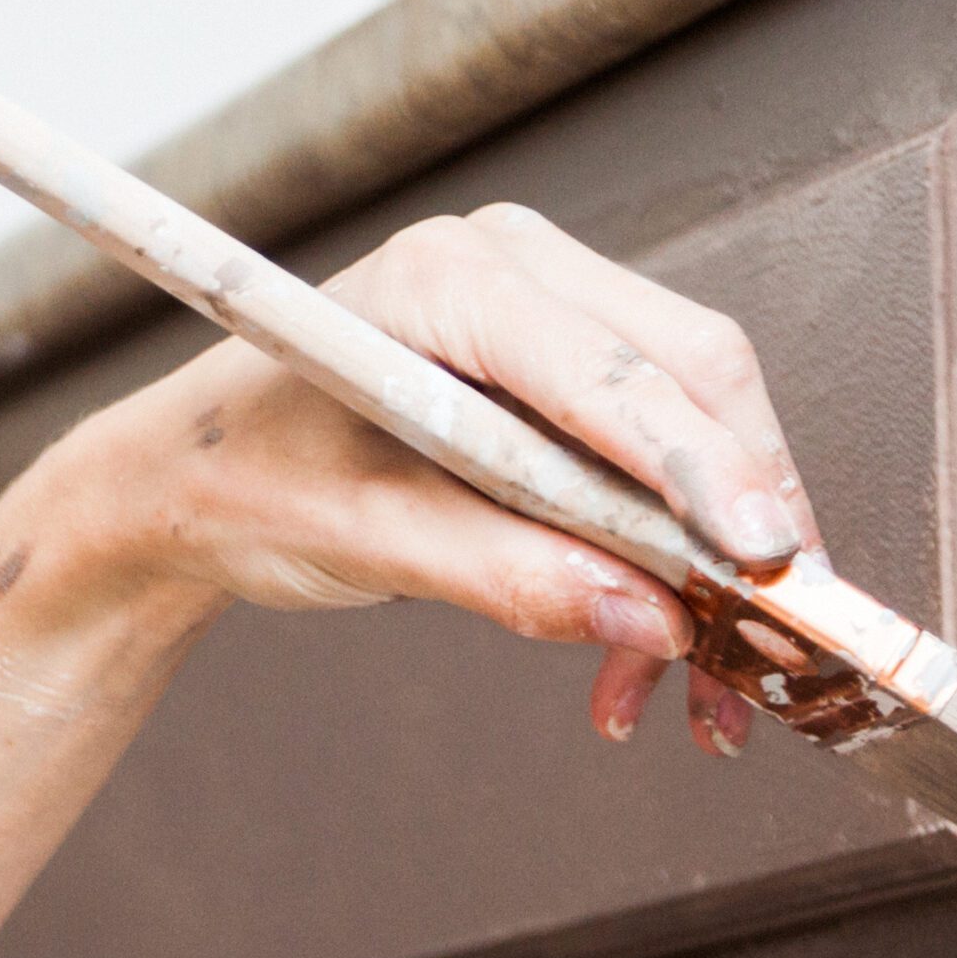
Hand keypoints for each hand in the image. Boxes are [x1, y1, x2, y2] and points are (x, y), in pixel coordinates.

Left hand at [40, 201, 821, 754]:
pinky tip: (647, 653)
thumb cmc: (244, 480)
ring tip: (705, 689)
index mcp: (450, 278)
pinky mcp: (562, 367)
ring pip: (696, 419)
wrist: (187, 477)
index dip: (704, 470)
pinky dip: (672, 553)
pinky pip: (658, 450)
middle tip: (769, 642)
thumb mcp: (362, 540)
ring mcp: (548, 306)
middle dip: (742, 517)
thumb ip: (506, 575)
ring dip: (714, 555)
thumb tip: (649, 621)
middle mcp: (516, 268)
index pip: (615, 373)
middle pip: (691, 379)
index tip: (764, 559)